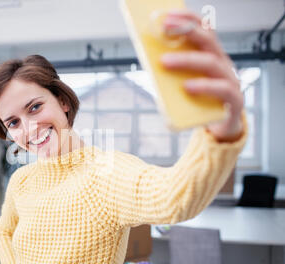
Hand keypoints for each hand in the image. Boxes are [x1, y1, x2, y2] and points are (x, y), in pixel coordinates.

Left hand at [160, 9, 243, 142]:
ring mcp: (230, 80)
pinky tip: (187, 87)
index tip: (166, 15)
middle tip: (164, 30)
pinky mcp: (234, 100)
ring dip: (186, 60)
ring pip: (212, 63)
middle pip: (208, 40)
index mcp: (210, 56)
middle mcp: (222, 64)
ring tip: (164, 62)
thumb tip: (148, 60)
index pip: (204, 29)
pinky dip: (204, 86)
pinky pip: (222, 90)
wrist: (219, 129)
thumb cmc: (199, 102)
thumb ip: (171, 72)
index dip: (187, 19)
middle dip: (186, 31)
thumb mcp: (181, 83)